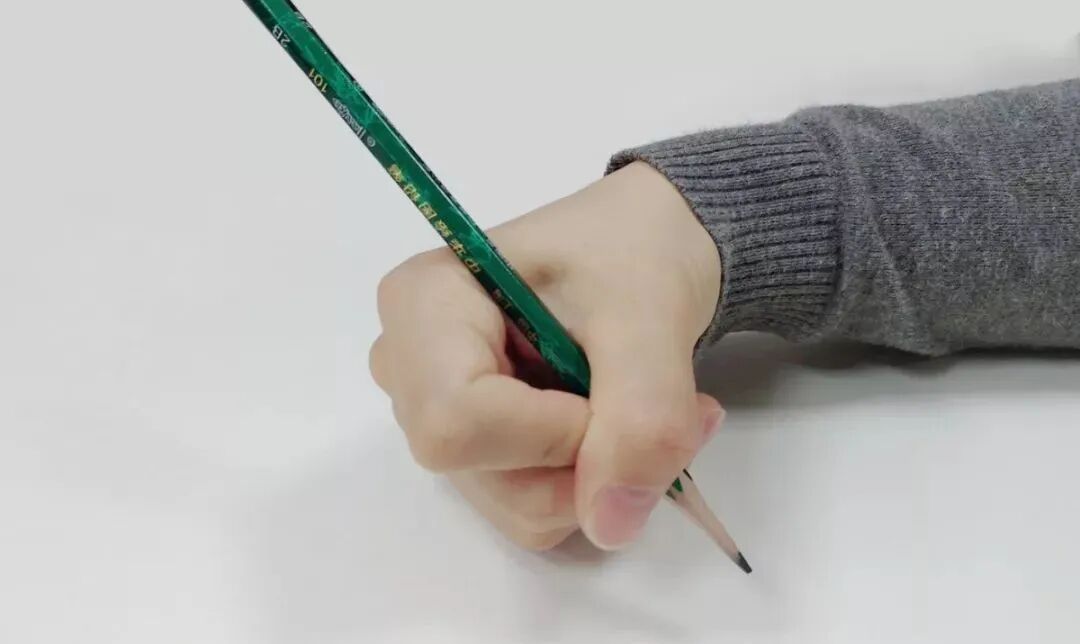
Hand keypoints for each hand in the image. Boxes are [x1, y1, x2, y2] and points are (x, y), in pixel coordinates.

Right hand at [369, 162, 725, 550]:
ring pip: (512, 504)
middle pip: (477, 470)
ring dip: (598, 476)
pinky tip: (615, 424)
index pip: (454, 421)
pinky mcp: (478, 449)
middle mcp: (410, 367)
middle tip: (661, 403)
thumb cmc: (635, 252)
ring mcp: (439, 414)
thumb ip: (642, 415)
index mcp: (422, 304)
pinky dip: (590, 486)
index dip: (549, 434)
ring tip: (647, 405)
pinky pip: (529, 510)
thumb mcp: (653, 316)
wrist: (648, 246)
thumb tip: (611, 524)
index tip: (614, 392)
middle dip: (583, 459)